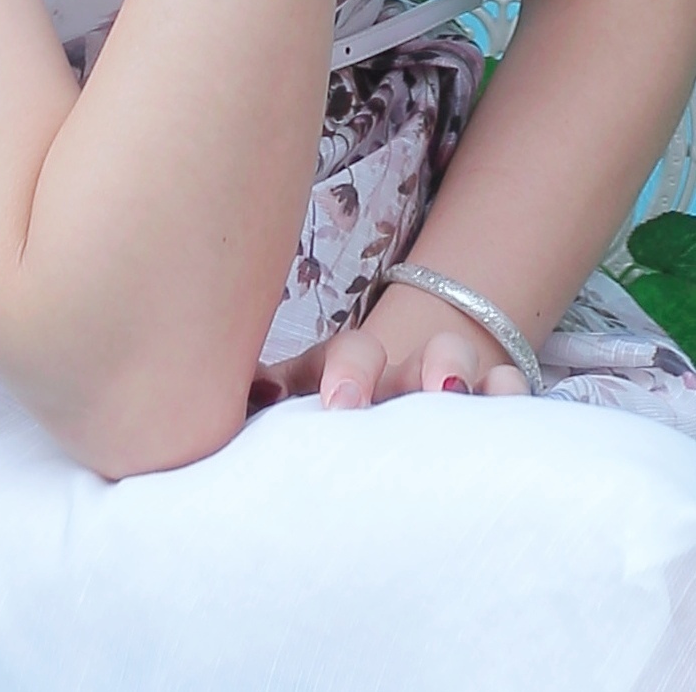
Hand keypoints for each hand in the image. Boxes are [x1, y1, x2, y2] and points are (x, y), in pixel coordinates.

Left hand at [253, 281, 530, 410]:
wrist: (380, 409)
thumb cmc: (324, 413)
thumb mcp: (295, 400)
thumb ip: (265, 393)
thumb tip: (252, 390)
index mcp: (357, 370)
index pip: (355, 354)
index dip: (351, 372)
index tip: (342, 406)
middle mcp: (413, 374)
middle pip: (433, 352)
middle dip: (439, 365)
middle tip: (436, 389)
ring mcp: (457, 392)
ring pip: (481, 373)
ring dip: (485, 381)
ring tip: (487, 404)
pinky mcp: (490, 415)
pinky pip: (513, 400)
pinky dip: (515, 401)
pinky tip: (516, 411)